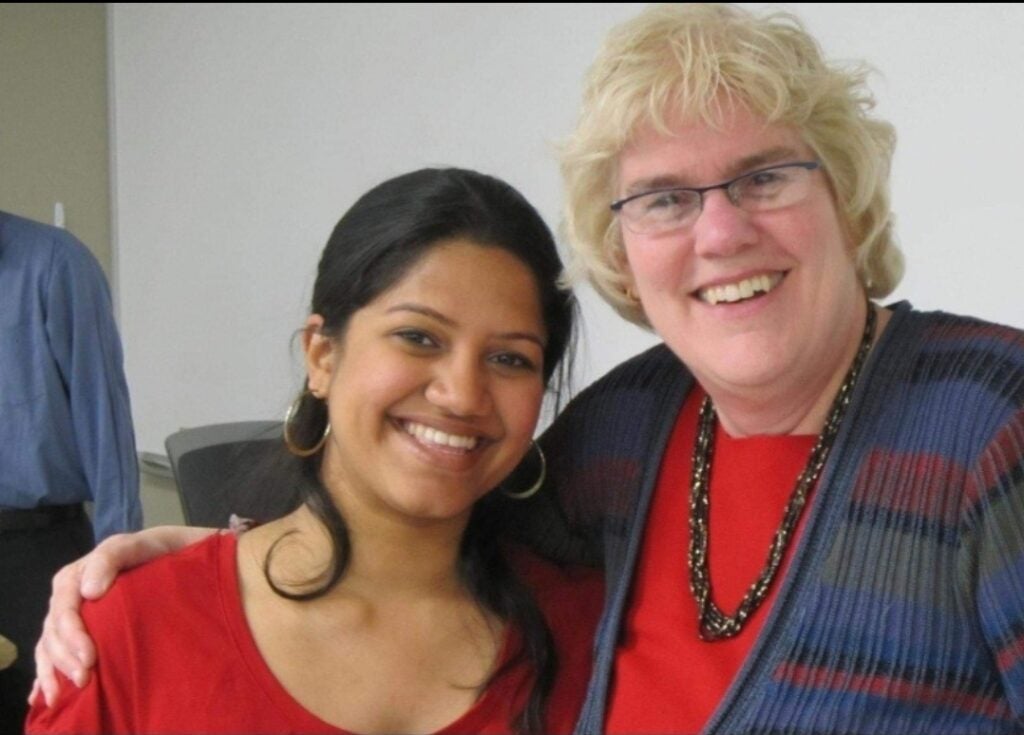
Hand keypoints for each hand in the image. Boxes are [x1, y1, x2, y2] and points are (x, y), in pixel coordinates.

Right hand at [31, 526, 215, 705]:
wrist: (195, 560)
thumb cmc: (169, 551)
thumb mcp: (146, 544)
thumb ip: (115, 556)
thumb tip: (89, 591)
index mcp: (85, 570)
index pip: (65, 599)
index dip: (71, 630)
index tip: (89, 656)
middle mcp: (77, 593)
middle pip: (56, 626)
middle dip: (65, 655)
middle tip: (85, 677)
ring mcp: (81, 615)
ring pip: (52, 642)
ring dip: (56, 668)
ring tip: (74, 688)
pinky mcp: (87, 633)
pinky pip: (56, 653)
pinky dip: (50, 673)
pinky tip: (51, 695)